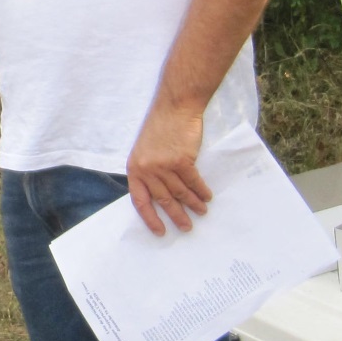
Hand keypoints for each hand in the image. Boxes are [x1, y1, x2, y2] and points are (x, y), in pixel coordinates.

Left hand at [126, 106, 211, 235]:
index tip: (160, 231)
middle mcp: (147, 169)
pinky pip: (193, 182)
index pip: (140, 200)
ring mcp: (164, 165)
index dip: (150, 218)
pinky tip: (207, 196)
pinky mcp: (181, 161)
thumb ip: (149, 171)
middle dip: (176, 216)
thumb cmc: (160, 128)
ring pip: (180, 193)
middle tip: (187, 228)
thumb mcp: (145, 151)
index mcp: (135, 168)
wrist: (174, 108)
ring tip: (201, 212)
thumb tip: (160, 195)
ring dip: (193, 204)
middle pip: (163, 200)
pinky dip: (201, 191)